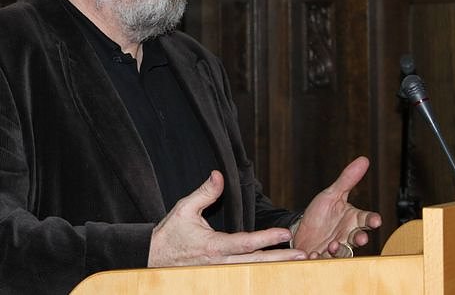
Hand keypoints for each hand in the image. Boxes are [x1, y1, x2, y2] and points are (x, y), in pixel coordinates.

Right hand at [148, 171, 307, 266]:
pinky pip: (243, 279)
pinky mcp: (218, 280)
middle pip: (256, 263)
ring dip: (274, 268)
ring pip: (252, 273)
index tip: (285, 233)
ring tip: (295, 265)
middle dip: (280, 259)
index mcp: (213, 246)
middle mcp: (219, 264)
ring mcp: (220, 275)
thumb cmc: (169, 234)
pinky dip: (260, 276)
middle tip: (302, 255)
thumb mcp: (184, 208)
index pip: (246, 243)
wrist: (152, 258)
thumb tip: (218, 174)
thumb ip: (205, 192)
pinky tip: (274, 273)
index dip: (267, 238)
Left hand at [291, 156, 381, 257]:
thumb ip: (347, 180)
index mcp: (352, 219)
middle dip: (360, 238)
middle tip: (359, 237)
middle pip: (358, 238)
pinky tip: (313, 254)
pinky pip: (323, 260)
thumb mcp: (332, 194)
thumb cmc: (321, 213)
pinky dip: (319, 258)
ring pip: (343, 253)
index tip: (376, 220)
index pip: (367, 219)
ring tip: (332, 245)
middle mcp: (347, 235)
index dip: (372, 220)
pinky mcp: (322, 257)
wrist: (301, 228)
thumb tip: (364, 160)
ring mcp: (336, 248)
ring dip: (339, 250)